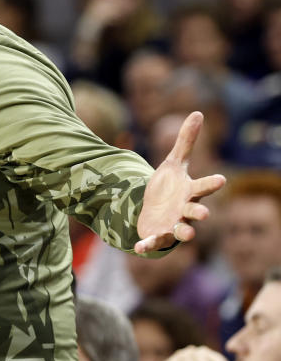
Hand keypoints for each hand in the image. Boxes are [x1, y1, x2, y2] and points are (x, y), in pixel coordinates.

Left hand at [134, 111, 225, 253]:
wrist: (155, 210)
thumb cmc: (170, 186)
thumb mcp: (174, 162)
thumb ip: (185, 141)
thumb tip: (197, 113)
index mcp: (189, 192)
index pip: (203, 187)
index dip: (210, 183)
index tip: (220, 179)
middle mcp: (185, 210)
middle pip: (196, 212)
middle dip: (199, 214)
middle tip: (204, 214)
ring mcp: (173, 224)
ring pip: (183, 231)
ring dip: (184, 232)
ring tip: (186, 232)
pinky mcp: (158, 235)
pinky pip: (154, 242)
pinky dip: (148, 245)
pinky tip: (138, 247)